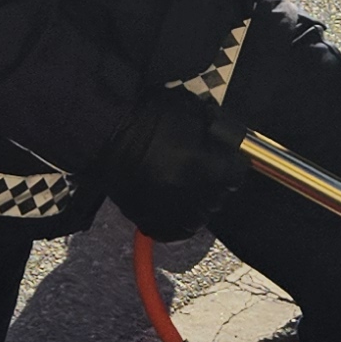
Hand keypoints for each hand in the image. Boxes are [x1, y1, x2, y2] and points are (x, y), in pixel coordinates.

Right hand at [103, 84, 246, 242]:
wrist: (104, 130)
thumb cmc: (144, 116)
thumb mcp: (188, 110)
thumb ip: (211, 129)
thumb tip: (225, 140)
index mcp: (201, 166)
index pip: (236, 174)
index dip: (232, 163)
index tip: (227, 159)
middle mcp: (187, 194)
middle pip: (219, 197)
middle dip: (216, 183)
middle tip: (205, 168)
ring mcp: (166, 210)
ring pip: (199, 218)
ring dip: (198, 203)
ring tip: (189, 186)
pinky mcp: (146, 218)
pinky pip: (173, 231)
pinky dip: (177, 221)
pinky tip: (175, 205)